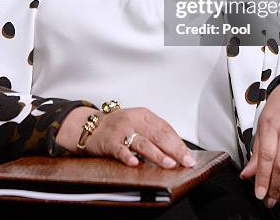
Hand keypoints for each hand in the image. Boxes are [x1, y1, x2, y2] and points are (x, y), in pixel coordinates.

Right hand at [57, 106, 196, 168]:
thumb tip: (177, 151)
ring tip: (169, 163)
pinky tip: (135, 163)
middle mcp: (134, 120)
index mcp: (144, 115)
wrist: (90, 125)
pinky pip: (120, 150)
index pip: (165, 128)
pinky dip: (128, 156)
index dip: (179, 142)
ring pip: (142, 142)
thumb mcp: (137, 123)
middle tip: (185, 161)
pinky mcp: (109, 142)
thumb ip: (154, 133)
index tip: (189, 155)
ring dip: (157, 154)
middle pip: (158, 135)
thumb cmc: (118, 126)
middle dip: (174, 149)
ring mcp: (121, 130)